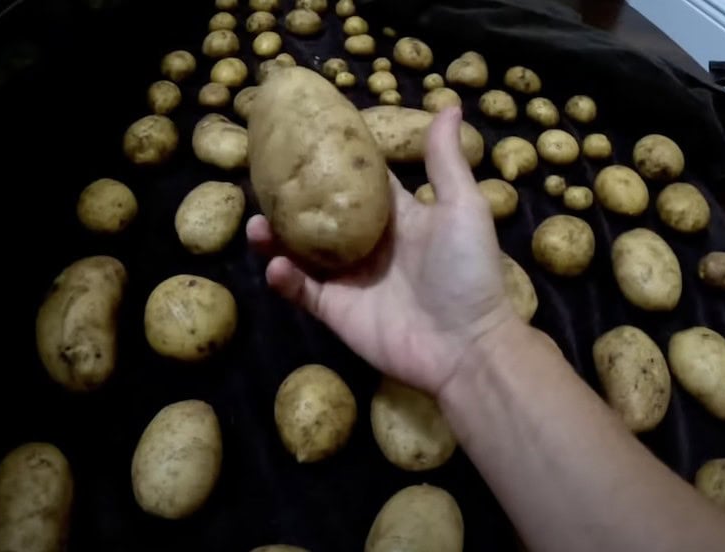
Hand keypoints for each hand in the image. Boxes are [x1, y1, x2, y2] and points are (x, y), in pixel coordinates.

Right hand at [247, 108, 518, 395]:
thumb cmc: (467, 271)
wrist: (466, 345)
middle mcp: (367, 243)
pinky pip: (301, 291)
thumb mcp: (461, 206)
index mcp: (396, 215)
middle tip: (262, 182)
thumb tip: (448, 103)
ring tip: (257, 225)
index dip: (332, 159)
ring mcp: (348, 279)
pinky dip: (284, 278)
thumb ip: (444, 160)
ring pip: (301, 252)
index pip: (358, 181)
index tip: (300, 134)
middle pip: (319, 215)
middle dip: (290, 201)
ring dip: (276, 238)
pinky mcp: (335, 311)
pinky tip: (276, 265)